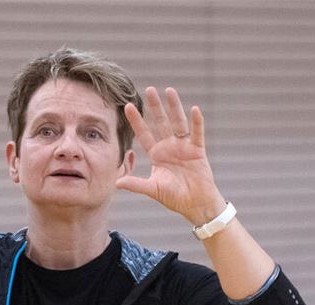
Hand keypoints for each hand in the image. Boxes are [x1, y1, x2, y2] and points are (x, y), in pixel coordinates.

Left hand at [116, 86, 225, 224]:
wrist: (195, 204)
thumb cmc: (174, 197)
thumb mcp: (152, 189)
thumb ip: (136, 184)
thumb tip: (116, 183)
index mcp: (157, 154)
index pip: (144, 133)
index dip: (136, 120)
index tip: (127, 106)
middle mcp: (169, 147)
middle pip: (161, 122)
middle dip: (155, 107)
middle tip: (148, 89)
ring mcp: (184, 147)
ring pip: (178, 123)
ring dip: (174, 107)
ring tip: (169, 90)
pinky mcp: (198, 151)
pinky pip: (197, 134)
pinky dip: (196, 122)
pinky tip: (193, 109)